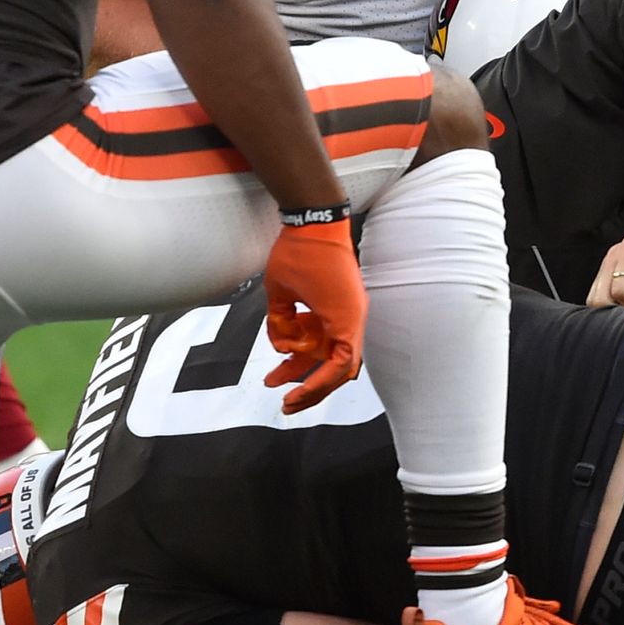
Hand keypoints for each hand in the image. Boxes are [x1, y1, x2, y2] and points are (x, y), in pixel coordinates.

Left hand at [262, 218, 367, 413]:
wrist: (316, 219)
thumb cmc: (301, 250)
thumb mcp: (278, 291)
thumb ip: (278, 323)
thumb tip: (282, 345)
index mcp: (344, 319)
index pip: (339, 368)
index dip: (316, 388)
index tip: (292, 397)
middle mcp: (351, 319)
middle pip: (335, 368)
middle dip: (310, 388)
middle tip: (286, 405)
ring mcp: (346, 312)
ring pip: (326, 352)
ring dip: (301, 366)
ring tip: (272, 380)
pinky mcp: (339, 305)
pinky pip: (324, 334)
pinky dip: (305, 342)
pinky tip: (283, 343)